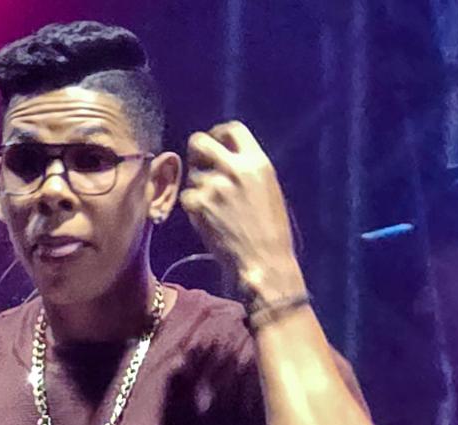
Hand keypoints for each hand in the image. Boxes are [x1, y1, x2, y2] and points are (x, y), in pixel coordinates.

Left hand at [181, 121, 306, 303]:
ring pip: (193, 174)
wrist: (264, 262)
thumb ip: (248, 168)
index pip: (232, 129)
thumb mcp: (268, 189)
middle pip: (200, 141)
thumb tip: (225, 153)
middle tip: (201, 166)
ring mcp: (215, 186)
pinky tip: (210, 220)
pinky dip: (194, 207)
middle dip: (197, 152)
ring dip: (199, 187)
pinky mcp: (199, 204)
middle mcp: (235, 169)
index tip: (215, 143)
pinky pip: (187, 196)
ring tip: (217, 208)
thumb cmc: (271, 232)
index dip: (219, 134)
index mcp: (257, 162)